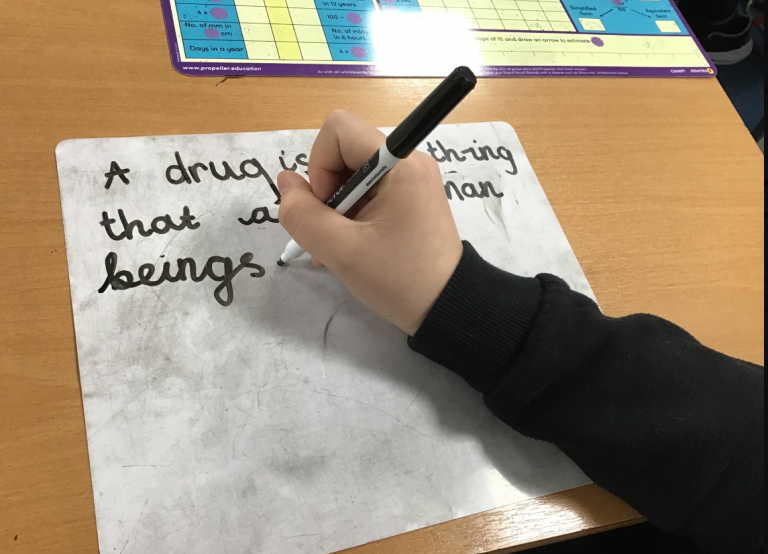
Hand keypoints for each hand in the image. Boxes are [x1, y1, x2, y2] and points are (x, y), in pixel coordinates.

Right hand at [277, 110, 462, 335]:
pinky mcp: (409, 198)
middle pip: (343, 152)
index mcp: (400, 165)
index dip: (320, 165)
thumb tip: (285, 181)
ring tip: (337, 249)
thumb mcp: (341, 251)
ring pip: (351, 175)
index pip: (339, 129)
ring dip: (335, 209)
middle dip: (326, 192)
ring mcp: (410, 180)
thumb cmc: (399, 279)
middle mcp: (408, 162)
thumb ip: (303, 214)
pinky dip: (351, 214)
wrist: (448, 307)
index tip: (330, 207)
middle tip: (332, 234)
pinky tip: (349, 247)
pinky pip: (367, 191)